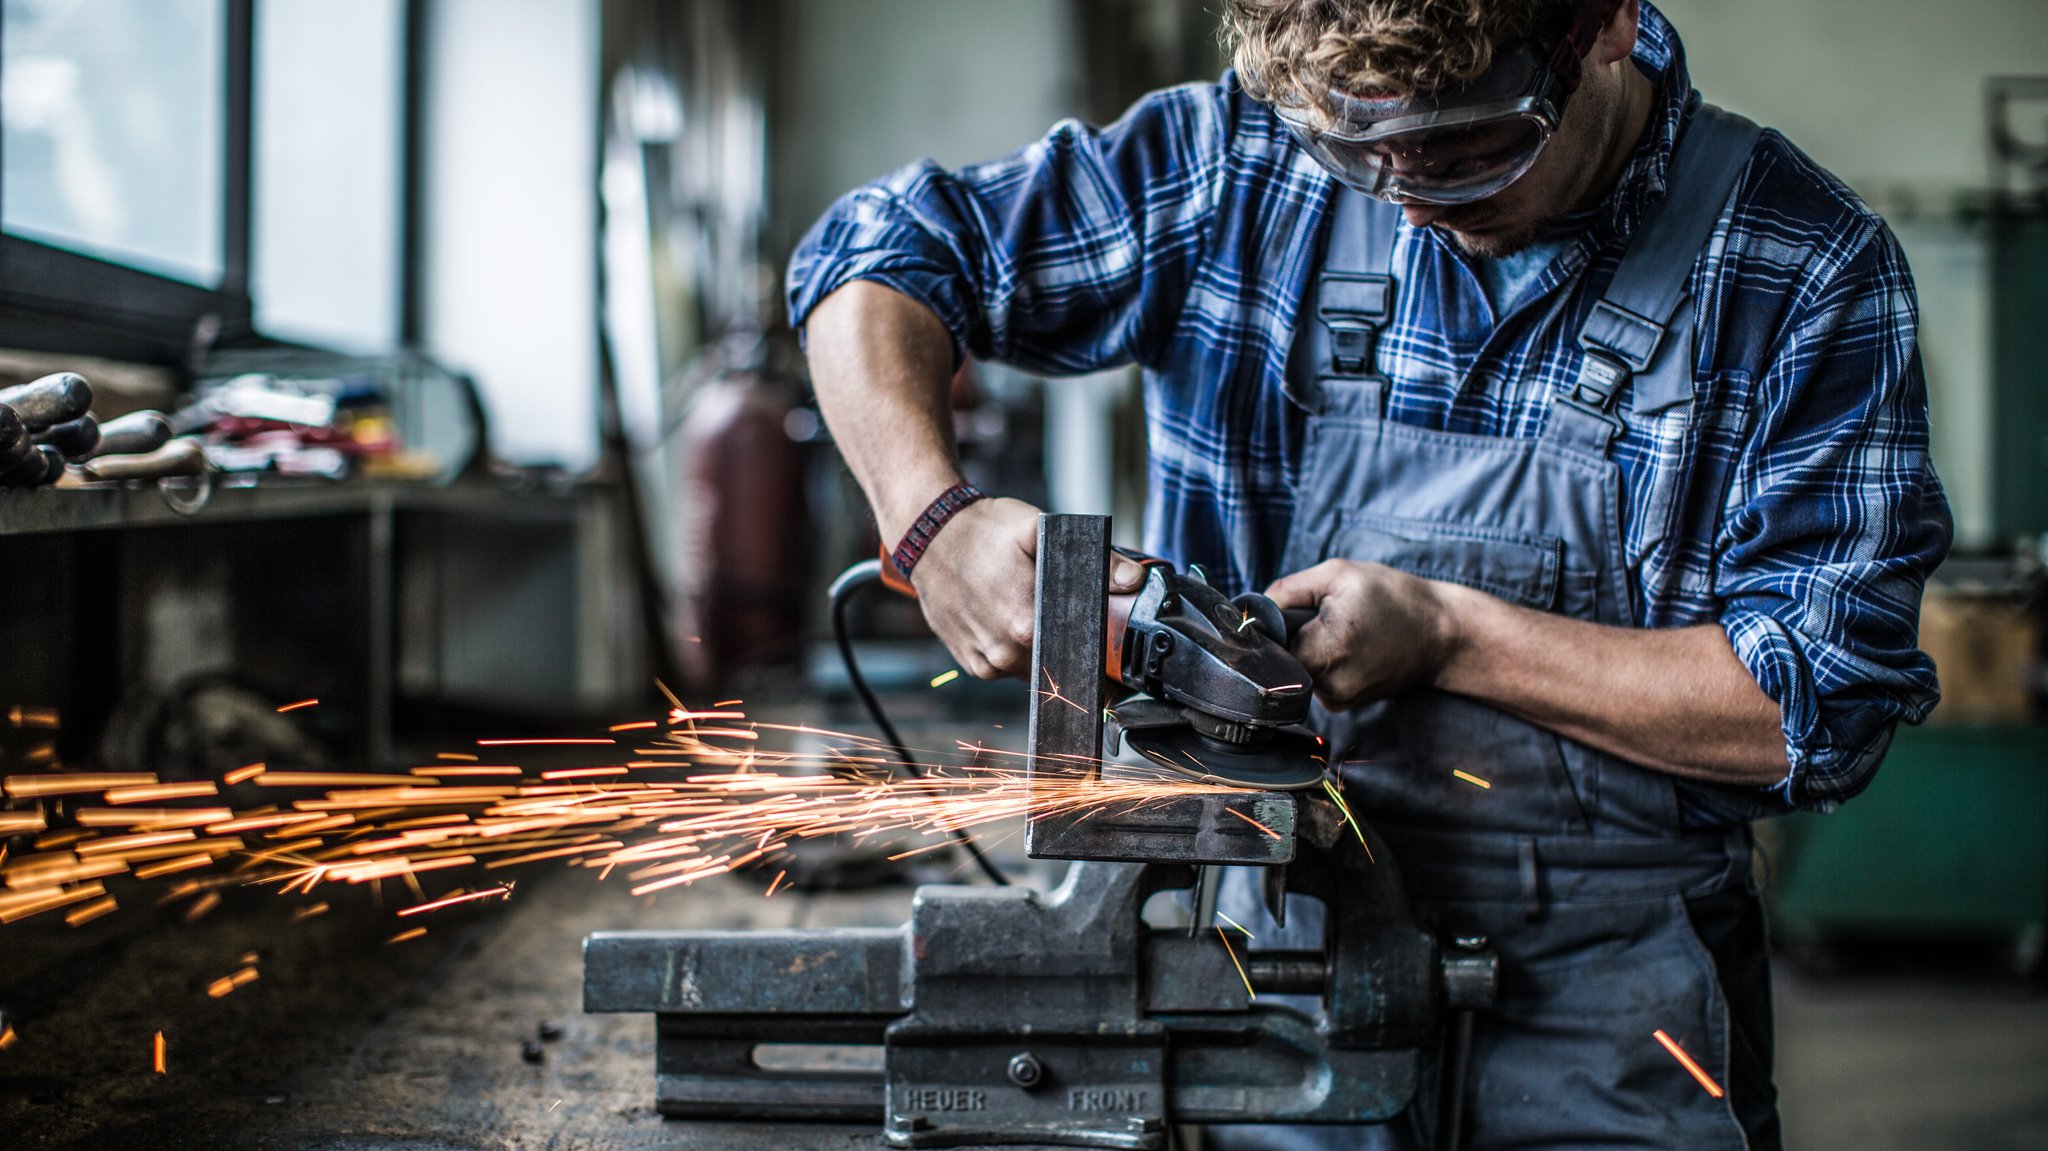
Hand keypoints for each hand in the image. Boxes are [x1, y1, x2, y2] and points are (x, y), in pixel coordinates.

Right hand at [907, 497, 1145, 678]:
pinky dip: (1014, 652)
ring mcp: (987, 661)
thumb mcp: (1038, 530)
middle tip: (1066, 618)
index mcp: (1028, 622)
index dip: (1098, 655)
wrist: (927, 537)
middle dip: (1070, 648)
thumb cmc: (982, 530)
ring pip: (1033, 670)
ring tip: (1031, 614)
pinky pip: (1006, 670)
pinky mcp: (971, 664)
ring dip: (1040, 651)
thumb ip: (1094, 558)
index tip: (1106, 651)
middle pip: (1059, 664)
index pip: (1080, 657)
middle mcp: (1007, 651)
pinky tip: (1008, 623)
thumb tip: (1134, 580)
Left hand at [1264, 559, 1460, 710]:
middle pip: (1281, 660)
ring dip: (1307, 648)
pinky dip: (1321, 660)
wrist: (1442, 634)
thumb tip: (1255, 609)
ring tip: (1340, 629)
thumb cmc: (1394, 598)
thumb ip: (1287, 590)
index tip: (1285, 613)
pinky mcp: (1343, 704)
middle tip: (1320, 616)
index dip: (1270, 628)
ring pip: (1296, 670)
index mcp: (1326, 650)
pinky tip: (1348, 645)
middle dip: (1290, 636)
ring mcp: (1337, 700)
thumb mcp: (1337, 575)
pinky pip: (1313, 679)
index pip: (1268, 648)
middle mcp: (1329, 684)